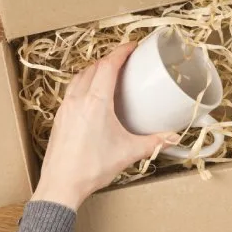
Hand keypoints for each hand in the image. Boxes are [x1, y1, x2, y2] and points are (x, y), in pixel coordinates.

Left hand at [31, 43, 180, 210]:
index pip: (108, 66)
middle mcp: (78, 100)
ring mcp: (65, 108)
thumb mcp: (128, 153)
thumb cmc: (91, 168)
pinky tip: (90, 95)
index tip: (132, 46)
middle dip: (109, 59)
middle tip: (124, 60)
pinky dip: (82, 84)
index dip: (121, 52)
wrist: (61, 184)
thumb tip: (172, 138)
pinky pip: (71, 91)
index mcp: (96, 102)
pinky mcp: (59, 118)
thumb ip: (153, 143)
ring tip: (107, 74)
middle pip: (93, 68)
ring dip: (93, 70)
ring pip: (79, 77)